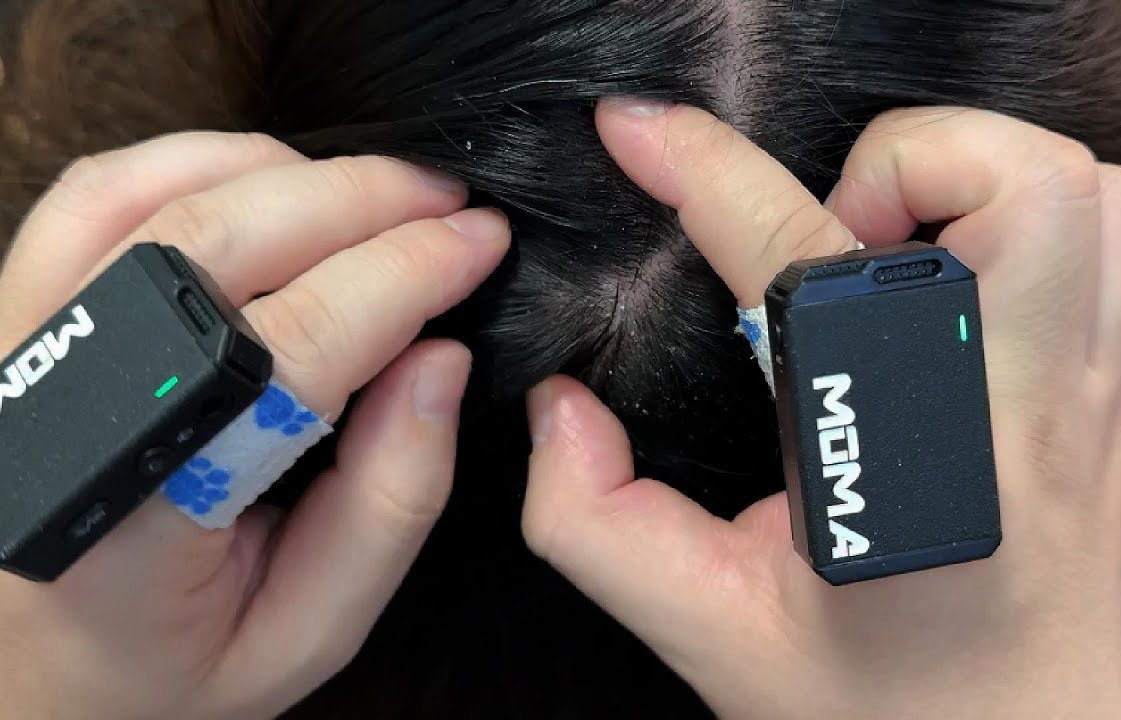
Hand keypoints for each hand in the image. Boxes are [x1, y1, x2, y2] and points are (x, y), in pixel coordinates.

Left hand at [0, 133, 509, 718]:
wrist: (24, 679)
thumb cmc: (166, 668)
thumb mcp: (306, 630)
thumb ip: (388, 504)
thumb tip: (444, 359)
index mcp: (136, 517)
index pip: (293, 347)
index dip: (404, 274)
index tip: (482, 241)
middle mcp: (51, 413)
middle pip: (220, 243)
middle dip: (363, 200)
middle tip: (452, 203)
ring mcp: (13, 349)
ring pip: (153, 196)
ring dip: (291, 172)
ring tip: (385, 196)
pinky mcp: (10, 318)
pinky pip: (98, 195)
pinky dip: (201, 160)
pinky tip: (283, 184)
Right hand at [520, 102, 1120, 718]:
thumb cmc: (875, 710)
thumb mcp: (706, 629)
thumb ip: (595, 520)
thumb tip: (556, 405)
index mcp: (914, 466)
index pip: (807, 264)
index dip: (705, 172)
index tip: (635, 133)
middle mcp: (1027, 411)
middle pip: (1019, 184)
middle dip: (893, 167)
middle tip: (822, 240)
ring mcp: (1091, 396)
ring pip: (1090, 192)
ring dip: (974, 179)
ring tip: (888, 253)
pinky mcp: (1113, 395)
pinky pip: (1119, 237)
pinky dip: (1038, 214)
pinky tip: (951, 282)